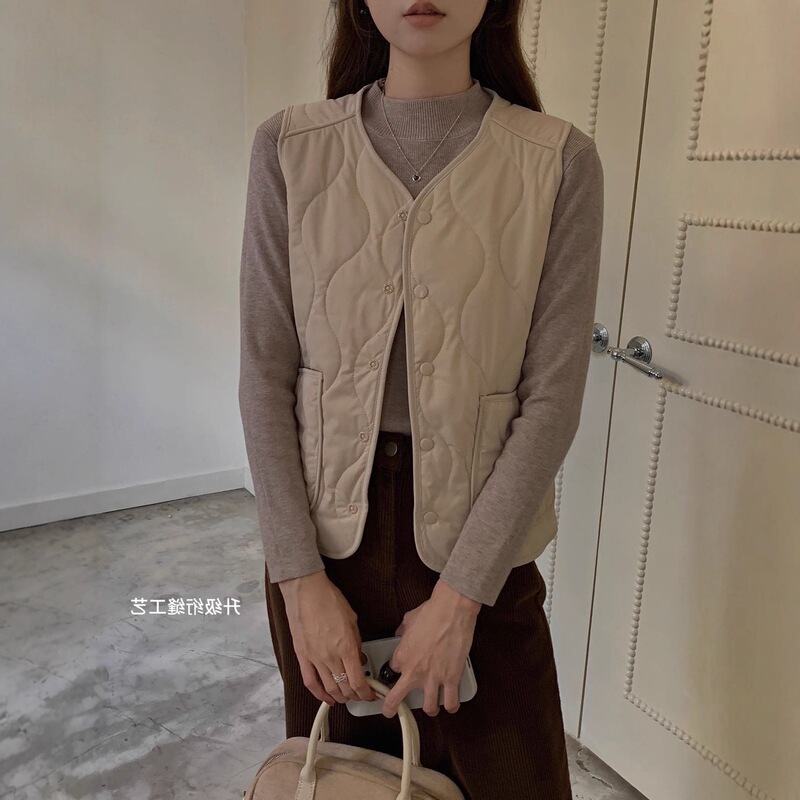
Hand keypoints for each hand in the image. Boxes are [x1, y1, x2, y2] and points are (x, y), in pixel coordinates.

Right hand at [279, 570, 377, 705]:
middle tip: (361, 695)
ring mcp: (314, 658)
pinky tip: (326, 697)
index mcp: (346, 647)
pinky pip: (310, 681)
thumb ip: (356, 643)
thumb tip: (358, 658)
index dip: (366, 693)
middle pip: (345, 688)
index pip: (358, 681)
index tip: (371, 694)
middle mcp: (330, 656)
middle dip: (356, 696)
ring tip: (347, 697)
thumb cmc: (329, 600)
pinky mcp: (302, 656)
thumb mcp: (352, 620)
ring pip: (329, 688)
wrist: (306, 591)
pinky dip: (319, 694)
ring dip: (340, 697)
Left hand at [381, 579, 480, 717]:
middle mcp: (414, 671)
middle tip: (391, 710)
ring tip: (432, 706)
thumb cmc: (432, 612)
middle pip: (396, 698)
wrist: (451, 610)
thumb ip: (403, 631)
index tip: (399, 673)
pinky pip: (450, 702)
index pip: (392, 672)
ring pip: (428, 707)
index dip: (398, 672)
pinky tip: (451, 704)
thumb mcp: (408, 619)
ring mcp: (433, 677)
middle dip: (391, 707)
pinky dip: (451, 706)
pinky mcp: (451, 678)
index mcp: (402, 655)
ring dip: (430, 708)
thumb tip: (402, 633)